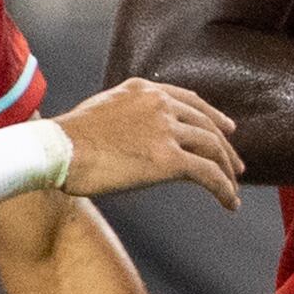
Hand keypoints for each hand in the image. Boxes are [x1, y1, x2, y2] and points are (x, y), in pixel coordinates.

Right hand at [54, 76, 246, 203]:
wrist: (56, 151)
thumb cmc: (67, 140)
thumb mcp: (103, 112)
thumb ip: (128, 116)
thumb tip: (138, 136)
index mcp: (143, 90)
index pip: (189, 101)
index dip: (213, 116)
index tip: (227, 128)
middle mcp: (159, 103)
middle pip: (206, 125)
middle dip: (225, 147)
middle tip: (236, 166)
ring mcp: (166, 129)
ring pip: (212, 148)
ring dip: (227, 170)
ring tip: (233, 188)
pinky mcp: (169, 158)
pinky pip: (208, 173)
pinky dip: (223, 189)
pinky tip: (229, 203)